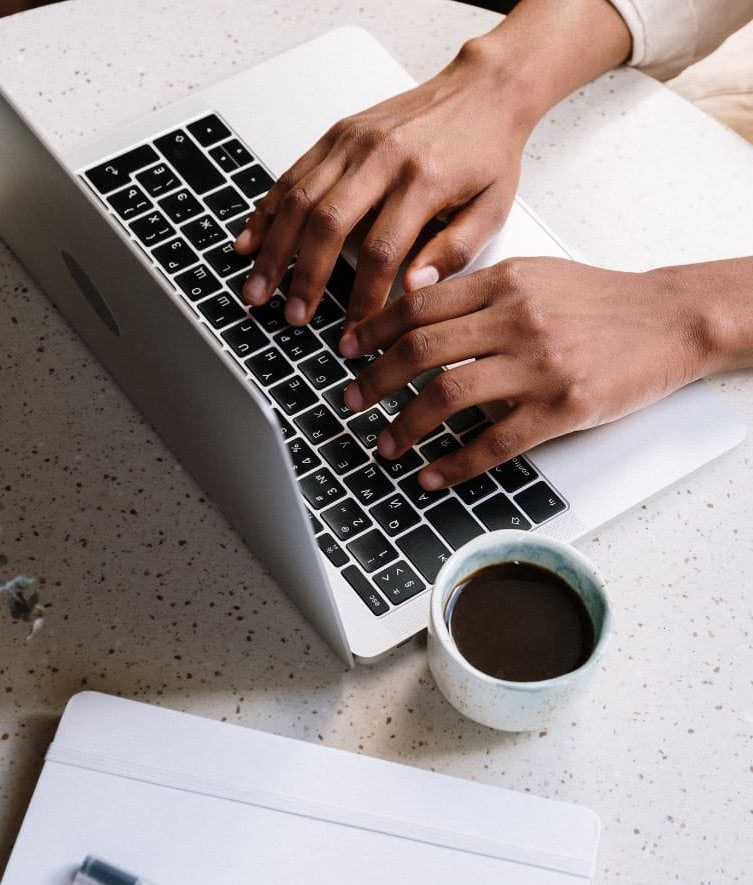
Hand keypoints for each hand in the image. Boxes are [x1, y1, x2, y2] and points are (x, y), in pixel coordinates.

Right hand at [234, 45, 534, 327]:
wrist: (483, 89)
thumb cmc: (487, 152)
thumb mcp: (492, 208)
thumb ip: (455, 252)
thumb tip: (414, 290)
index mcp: (423, 180)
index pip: (382, 250)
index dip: (363, 297)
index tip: (354, 331)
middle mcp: (382, 157)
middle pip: (328, 224)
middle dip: (303, 276)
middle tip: (291, 315)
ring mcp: (353, 142)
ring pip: (299, 199)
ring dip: (273, 249)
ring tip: (257, 288)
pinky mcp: (337, 134)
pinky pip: (292, 175)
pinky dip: (266, 211)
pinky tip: (249, 240)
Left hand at [340, 258, 712, 488]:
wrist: (670, 319)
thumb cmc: (599, 301)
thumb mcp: (535, 275)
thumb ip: (479, 291)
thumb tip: (416, 309)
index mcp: (504, 282)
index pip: (419, 304)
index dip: (373, 329)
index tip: (348, 349)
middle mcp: (516, 319)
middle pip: (420, 349)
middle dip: (375, 379)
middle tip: (351, 399)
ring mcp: (539, 364)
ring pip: (447, 395)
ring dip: (405, 425)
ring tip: (385, 443)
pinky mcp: (562, 407)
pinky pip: (494, 442)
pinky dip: (454, 464)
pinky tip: (431, 475)